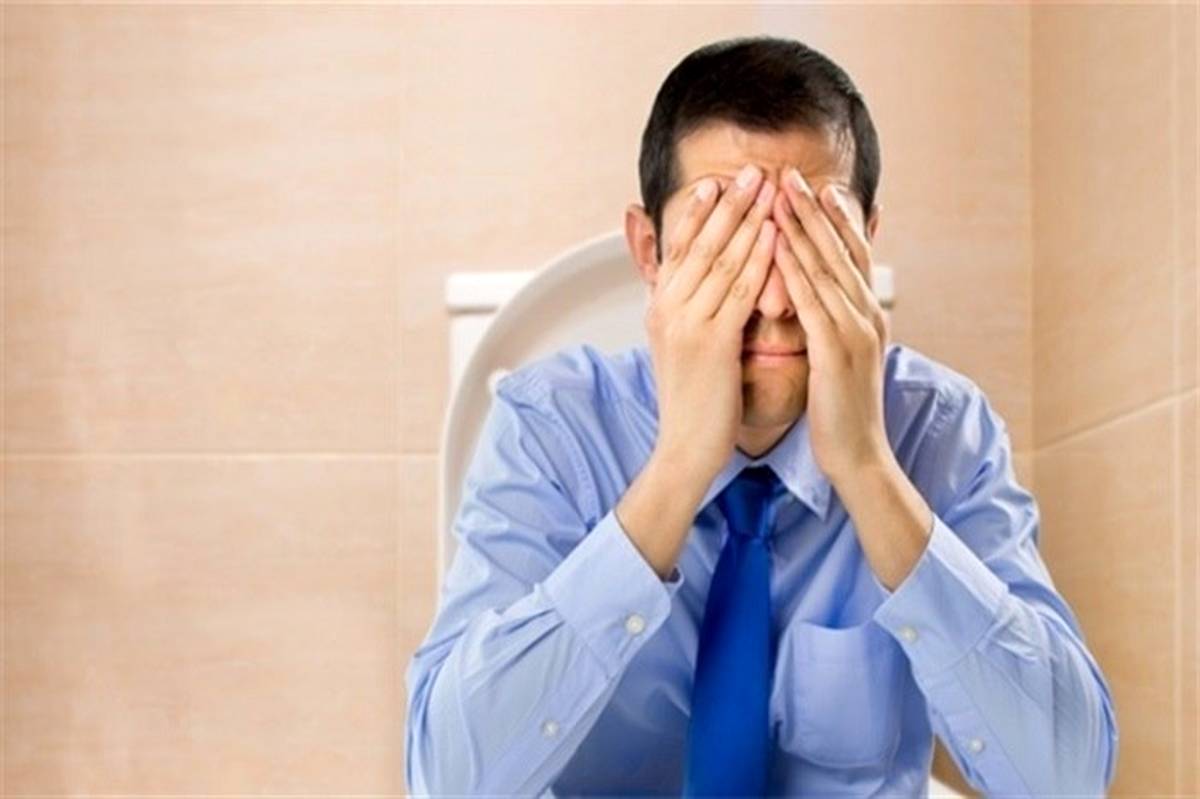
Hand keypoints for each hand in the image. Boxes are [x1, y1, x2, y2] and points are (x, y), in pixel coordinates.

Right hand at [646, 164, 777, 485]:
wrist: (685, 448)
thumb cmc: (693, 401)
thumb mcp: (681, 346)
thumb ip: (688, 310)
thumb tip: (697, 283)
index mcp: (659, 307)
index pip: (679, 247)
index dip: (700, 211)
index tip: (720, 182)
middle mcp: (667, 308)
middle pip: (699, 243)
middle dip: (728, 203)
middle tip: (752, 170)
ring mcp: (686, 323)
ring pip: (720, 259)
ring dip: (747, 218)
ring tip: (768, 187)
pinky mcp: (711, 343)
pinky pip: (739, 290)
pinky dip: (758, 258)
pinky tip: (776, 234)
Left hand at [769, 168, 892, 482]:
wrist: (858, 456)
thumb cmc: (841, 409)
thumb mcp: (839, 355)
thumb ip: (832, 322)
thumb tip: (816, 298)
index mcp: (866, 313)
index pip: (849, 252)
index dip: (830, 216)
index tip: (808, 184)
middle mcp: (867, 314)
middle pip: (839, 249)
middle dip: (812, 209)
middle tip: (787, 173)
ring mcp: (856, 331)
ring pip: (827, 267)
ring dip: (802, 228)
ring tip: (778, 194)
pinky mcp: (838, 352)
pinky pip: (814, 302)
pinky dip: (795, 270)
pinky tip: (777, 247)